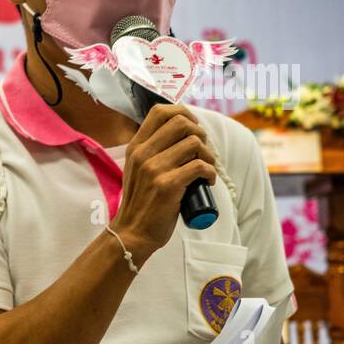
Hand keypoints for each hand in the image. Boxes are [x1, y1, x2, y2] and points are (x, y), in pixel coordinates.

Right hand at [112, 105, 217, 263]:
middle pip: (181, 122)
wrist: (133, 232)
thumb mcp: (138, 170)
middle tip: (202, 151)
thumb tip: (181, 134)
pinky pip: (200, 166)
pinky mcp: (168, 185)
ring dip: (209, 155)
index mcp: (136, 147)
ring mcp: (154, 169)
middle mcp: (143, 154)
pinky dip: (210, 173)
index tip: (192, 129)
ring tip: (206, 168)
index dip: (183, 113)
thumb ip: (151, 151)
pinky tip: (207, 181)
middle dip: (200, 133)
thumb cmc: (142, 203)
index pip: (160, 111)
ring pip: (194, 143)